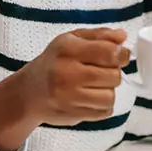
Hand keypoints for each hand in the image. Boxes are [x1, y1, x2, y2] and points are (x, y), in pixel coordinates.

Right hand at [0, 28, 130, 150]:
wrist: (28, 93)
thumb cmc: (54, 62)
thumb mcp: (72, 40)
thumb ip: (100, 35)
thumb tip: (123, 36)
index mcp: (68, 49)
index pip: (108, 52)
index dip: (122, 54)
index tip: (122, 56)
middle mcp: (66, 73)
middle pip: (114, 76)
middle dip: (114, 73)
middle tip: (102, 71)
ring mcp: (68, 97)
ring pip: (111, 96)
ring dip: (109, 91)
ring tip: (96, 86)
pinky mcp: (72, 115)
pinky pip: (105, 112)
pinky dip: (103, 105)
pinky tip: (91, 98)